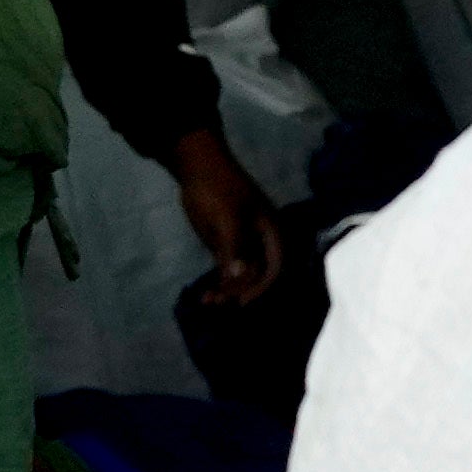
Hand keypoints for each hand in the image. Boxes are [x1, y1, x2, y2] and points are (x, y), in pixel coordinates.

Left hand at [165, 126, 293, 304]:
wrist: (196, 168)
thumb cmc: (217, 189)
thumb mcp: (226, 218)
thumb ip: (234, 249)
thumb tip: (240, 279)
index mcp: (271, 232)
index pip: (275, 267)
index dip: (261, 286)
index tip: (241, 300)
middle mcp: (261, 241)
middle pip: (259, 274)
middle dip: (241, 291)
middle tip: (219, 304)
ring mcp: (244, 243)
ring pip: (241, 274)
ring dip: (227, 290)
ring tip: (208, 302)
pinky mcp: (226, 245)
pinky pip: (227, 269)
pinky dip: (218, 282)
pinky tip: (205, 295)